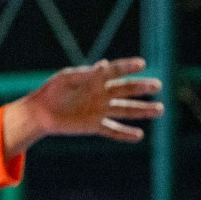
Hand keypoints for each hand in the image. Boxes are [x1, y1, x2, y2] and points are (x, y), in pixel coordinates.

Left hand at [2, 57, 165, 157]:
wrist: (40, 112)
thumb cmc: (52, 91)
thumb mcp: (67, 79)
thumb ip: (86, 74)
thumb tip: (104, 65)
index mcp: (94, 79)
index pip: (115, 71)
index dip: (128, 66)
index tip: (142, 64)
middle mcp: (101, 94)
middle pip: (126, 90)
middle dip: (142, 88)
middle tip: (158, 86)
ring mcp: (100, 111)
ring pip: (126, 111)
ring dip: (143, 110)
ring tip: (160, 110)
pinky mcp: (95, 126)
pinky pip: (113, 131)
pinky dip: (125, 134)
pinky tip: (139, 136)